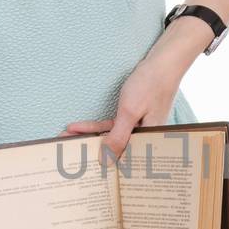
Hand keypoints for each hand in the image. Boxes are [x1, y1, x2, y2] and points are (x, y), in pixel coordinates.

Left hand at [57, 55, 182, 159]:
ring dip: (88, 136)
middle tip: (67, 152)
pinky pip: (111, 127)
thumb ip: (117, 137)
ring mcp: (137, 129)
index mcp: (148, 142)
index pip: (123, 160)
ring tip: (66, 138)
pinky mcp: (132, 119)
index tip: (81, 165)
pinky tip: (77, 127)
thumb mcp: (129, 112)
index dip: (102, 165)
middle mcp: (144, 139)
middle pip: (114, 149)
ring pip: (109, 137)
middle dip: (90, 150)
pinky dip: (94, 126)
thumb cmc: (150, 86)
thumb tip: (106, 162)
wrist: (163, 63)